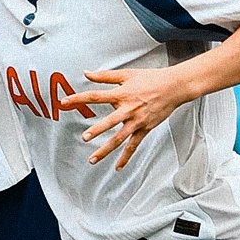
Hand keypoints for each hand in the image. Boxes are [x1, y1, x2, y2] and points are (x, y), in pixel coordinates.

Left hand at [59, 67, 190, 169]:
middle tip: (85, 138)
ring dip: (106, 150)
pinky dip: (126, 157)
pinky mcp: (145, 129)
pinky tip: (118, 167)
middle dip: (97, 130)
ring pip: (119, 138)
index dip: (79, 98)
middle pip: (109, 121)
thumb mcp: (126, 74)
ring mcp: (137, 121)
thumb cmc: (151, 78)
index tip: (65, 102)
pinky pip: (133, 146)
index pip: (96, 96)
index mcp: (121, 94)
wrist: (174, 87)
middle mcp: (128, 109)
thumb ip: (104, 76)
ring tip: (93, 159)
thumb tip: (86, 72)